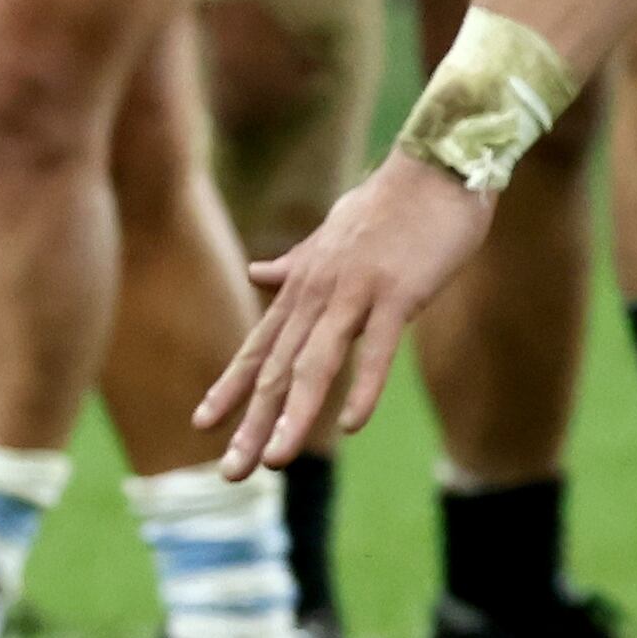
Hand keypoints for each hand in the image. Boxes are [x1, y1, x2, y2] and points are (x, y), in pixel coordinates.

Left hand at [196, 152, 490, 473]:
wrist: (434, 165)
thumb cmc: (387, 205)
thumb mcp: (328, 236)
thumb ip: (293, 263)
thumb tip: (258, 274)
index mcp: (301, 286)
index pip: (258, 348)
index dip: (230, 388)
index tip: (202, 425)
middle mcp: (316, 294)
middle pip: (277, 369)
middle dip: (252, 422)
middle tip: (231, 471)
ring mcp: (354, 294)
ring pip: (315, 365)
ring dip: (295, 416)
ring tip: (277, 460)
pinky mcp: (397, 293)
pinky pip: (376, 349)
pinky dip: (363, 386)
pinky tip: (352, 424)